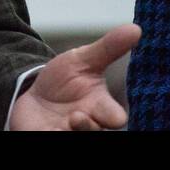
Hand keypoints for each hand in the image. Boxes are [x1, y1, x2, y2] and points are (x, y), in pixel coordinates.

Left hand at [7, 23, 140, 130]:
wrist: (32, 96)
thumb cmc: (62, 81)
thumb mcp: (82, 59)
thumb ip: (108, 48)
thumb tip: (136, 28)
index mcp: (99, 106)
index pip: (115, 117)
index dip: (114, 117)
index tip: (115, 117)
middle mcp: (88, 123)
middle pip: (98, 132)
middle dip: (91, 127)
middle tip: (79, 116)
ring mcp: (69, 132)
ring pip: (79, 138)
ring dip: (76, 130)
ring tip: (71, 118)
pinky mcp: (49, 137)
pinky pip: (54, 140)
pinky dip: (53, 135)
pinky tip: (50, 129)